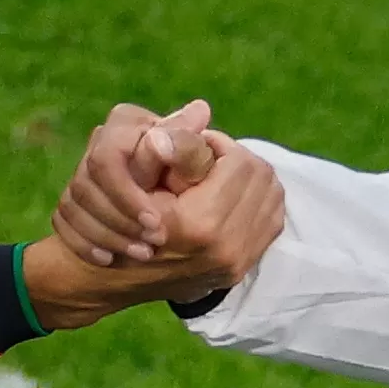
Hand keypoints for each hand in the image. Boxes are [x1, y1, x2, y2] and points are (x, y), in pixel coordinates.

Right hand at [26, 126, 284, 329]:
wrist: (116, 278)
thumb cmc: (122, 218)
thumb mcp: (136, 177)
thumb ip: (170, 144)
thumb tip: (201, 109)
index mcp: (202, 224)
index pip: (241, 163)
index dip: (220, 144)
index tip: (199, 144)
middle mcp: (227, 248)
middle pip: (262, 178)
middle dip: (238, 159)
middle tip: (211, 156)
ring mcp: (238, 263)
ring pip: (272, 197)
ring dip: (250, 178)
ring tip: (220, 173)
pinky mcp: (242, 270)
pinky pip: (270, 220)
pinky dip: (256, 201)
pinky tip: (231, 195)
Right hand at [55, 100, 216, 264]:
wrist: (173, 208)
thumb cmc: (193, 175)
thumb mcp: (196, 163)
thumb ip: (191, 146)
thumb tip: (199, 112)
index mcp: (127, 122)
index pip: (106, 158)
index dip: (128, 194)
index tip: (157, 223)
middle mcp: (99, 141)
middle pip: (85, 185)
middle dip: (120, 219)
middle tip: (153, 242)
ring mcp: (79, 174)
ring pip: (72, 205)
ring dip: (107, 235)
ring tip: (143, 254)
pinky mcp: (68, 204)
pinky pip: (62, 223)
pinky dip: (83, 244)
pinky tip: (109, 259)